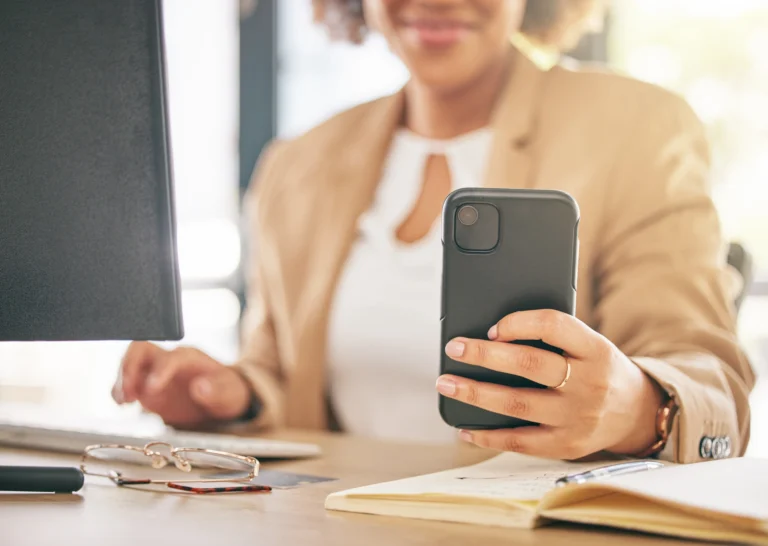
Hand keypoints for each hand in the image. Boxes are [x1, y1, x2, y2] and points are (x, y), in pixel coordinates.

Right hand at [112, 342, 251, 427]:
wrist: (222, 399)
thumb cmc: (227, 391)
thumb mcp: (229, 392)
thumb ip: (216, 390)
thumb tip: (200, 387)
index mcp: (189, 357)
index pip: (170, 357)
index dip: (159, 371)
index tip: (151, 390)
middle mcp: (168, 359)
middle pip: (141, 349)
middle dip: (130, 367)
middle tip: (128, 392)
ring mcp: (155, 372)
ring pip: (130, 364)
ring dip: (121, 380)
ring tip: (123, 401)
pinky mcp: (147, 387)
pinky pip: (128, 383)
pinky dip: (120, 391)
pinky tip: (122, 403)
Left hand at [436, 310, 663, 459]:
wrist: (636, 413)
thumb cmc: (598, 369)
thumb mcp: (589, 344)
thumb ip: (552, 337)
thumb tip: (492, 335)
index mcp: (594, 349)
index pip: (554, 325)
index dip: (519, 323)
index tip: (493, 327)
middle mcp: (588, 382)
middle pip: (529, 364)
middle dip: (485, 355)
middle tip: (454, 348)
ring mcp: (577, 417)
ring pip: (517, 403)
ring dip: (475, 393)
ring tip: (447, 383)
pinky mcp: (566, 444)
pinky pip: (520, 441)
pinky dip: (487, 436)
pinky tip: (465, 428)